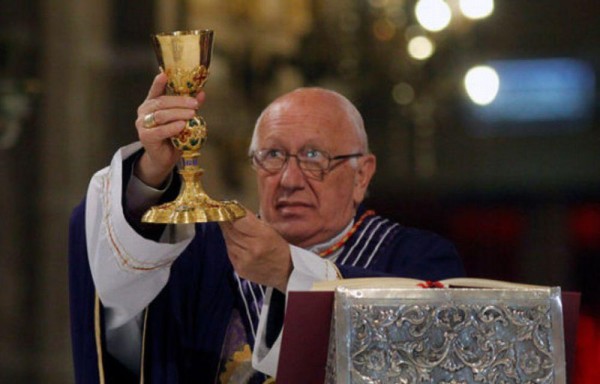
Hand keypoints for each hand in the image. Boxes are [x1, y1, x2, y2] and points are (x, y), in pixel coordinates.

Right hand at [134, 73, 205, 187]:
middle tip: (195, 103)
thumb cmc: (173, 137)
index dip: (158, 82)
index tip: (164, 74)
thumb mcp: (183, 119)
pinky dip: (172, 127)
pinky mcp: (145, 137)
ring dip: (178, 113)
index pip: (155, 91)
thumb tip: (202, 93)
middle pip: (162, 102)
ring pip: (161, 115)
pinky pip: (160, 131)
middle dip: (180, 101)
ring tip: (192, 114)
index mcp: (152, 104)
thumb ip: (190, 107)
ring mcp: (143, 124)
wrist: (164, 158)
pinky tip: (182, 125)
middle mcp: (144, 112)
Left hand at [220, 209, 292, 291]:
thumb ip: (252, 221)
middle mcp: (253, 248)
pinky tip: (234, 240)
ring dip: (227, 231)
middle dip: (225, 220)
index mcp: (264, 236)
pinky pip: (230, 252)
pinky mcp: (240, 269)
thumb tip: (234, 209)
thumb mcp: (271, 230)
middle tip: (221, 212)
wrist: (287, 272)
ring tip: (227, 225)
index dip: (230, 212)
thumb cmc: (280, 248)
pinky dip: (230, 244)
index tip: (225, 206)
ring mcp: (245, 260)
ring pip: (228, 240)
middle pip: (231, 230)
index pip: (240, 220)